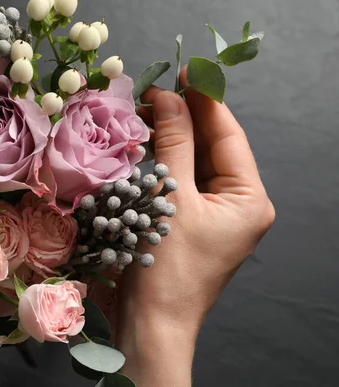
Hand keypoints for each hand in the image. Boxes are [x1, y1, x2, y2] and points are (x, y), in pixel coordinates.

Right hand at [117, 67, 274, 385]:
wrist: (150, 324)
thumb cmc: (168, 268)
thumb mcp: (172, 200)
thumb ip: (174, 144)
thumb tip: (169, 97)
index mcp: (249, 198)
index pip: (228, 136)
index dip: (205, 100)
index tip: (182, 71)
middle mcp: (238, 203)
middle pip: (212, 146)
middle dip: (185, 117)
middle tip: (154, 90)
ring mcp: (214, 214)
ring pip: (194, 162)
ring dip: (171, 137)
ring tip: (146, 110)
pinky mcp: (190, 222)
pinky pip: (180, 181)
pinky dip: (163, 161)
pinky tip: (145, 142)